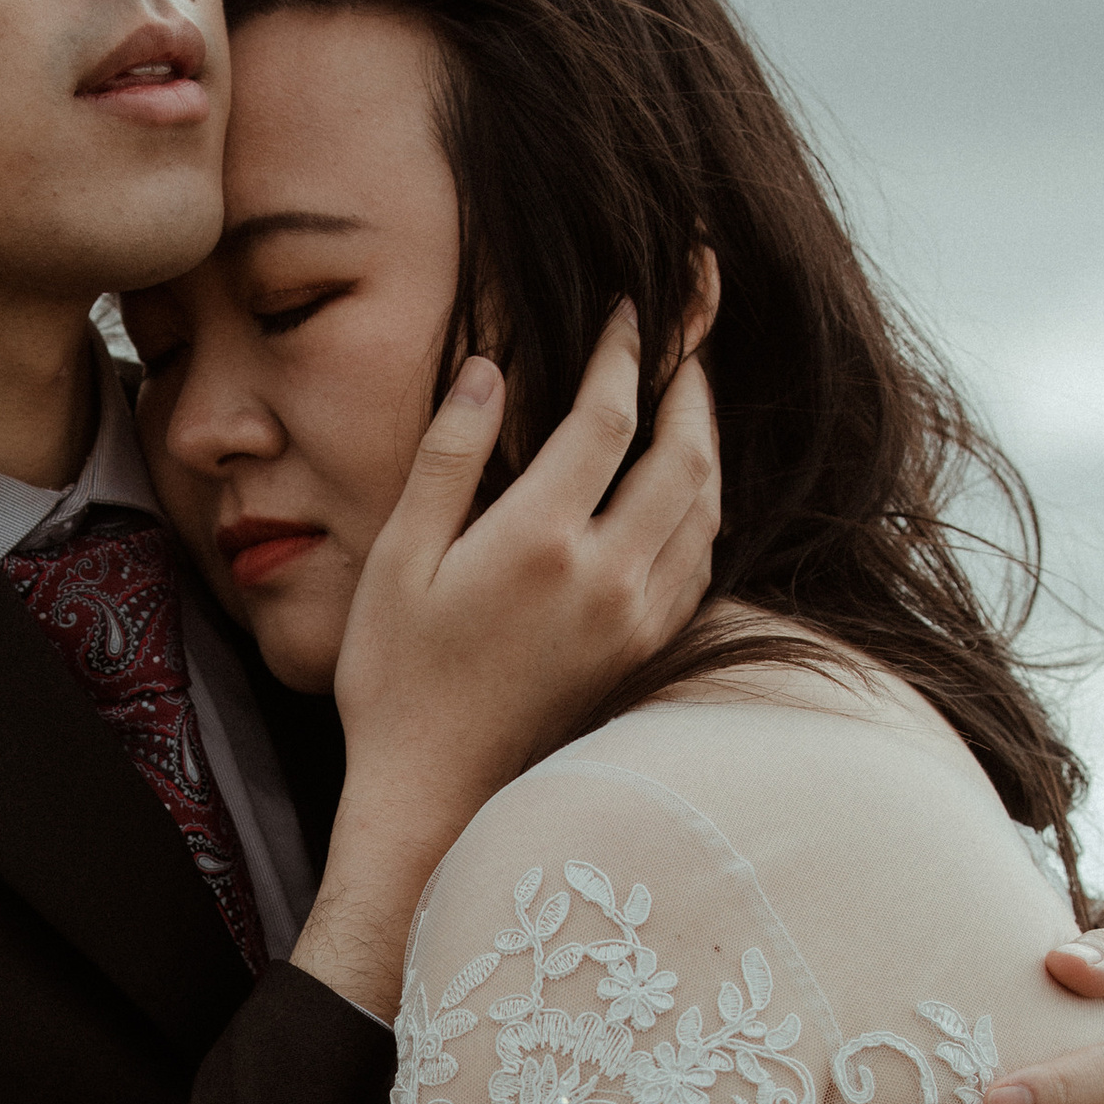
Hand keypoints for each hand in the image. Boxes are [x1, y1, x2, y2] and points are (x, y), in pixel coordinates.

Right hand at [297, 307, 718, 1013]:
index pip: (609, 416)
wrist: (433, 798)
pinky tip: (684, 494)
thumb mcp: (398, 559)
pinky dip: (703, 511)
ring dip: (707, 445)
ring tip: (691, 403)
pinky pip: (699, 565)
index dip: (627, 351)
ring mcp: (635, 621)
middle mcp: (606, 577)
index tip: (633, 305)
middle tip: (689, 338)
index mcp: (540, 540)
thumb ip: (450, 457)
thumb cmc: (396, 680)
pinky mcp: (643, 656)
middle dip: (692, 385)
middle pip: (685, 455)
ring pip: (705, 510)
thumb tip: (491, 367)